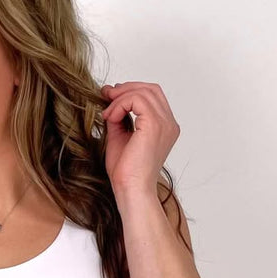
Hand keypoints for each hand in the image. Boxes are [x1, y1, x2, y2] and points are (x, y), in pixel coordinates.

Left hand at [98, 80, 180, 197]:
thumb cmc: (126, 171)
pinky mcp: (154, 125)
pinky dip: (120, 104)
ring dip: (120, 98)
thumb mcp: (120, 135)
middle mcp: (169, 124)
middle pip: (151, 89)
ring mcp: (165, 123)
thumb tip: (111, 98)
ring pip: (143, 91)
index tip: (110, 97)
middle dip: (126, 88)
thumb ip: (119, 116)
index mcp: (165, 127)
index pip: (152, 96)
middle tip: (106, 95)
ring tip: (107, 113)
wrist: (130, 189)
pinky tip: (110, 117)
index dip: (131, 91)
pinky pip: (137, 99)